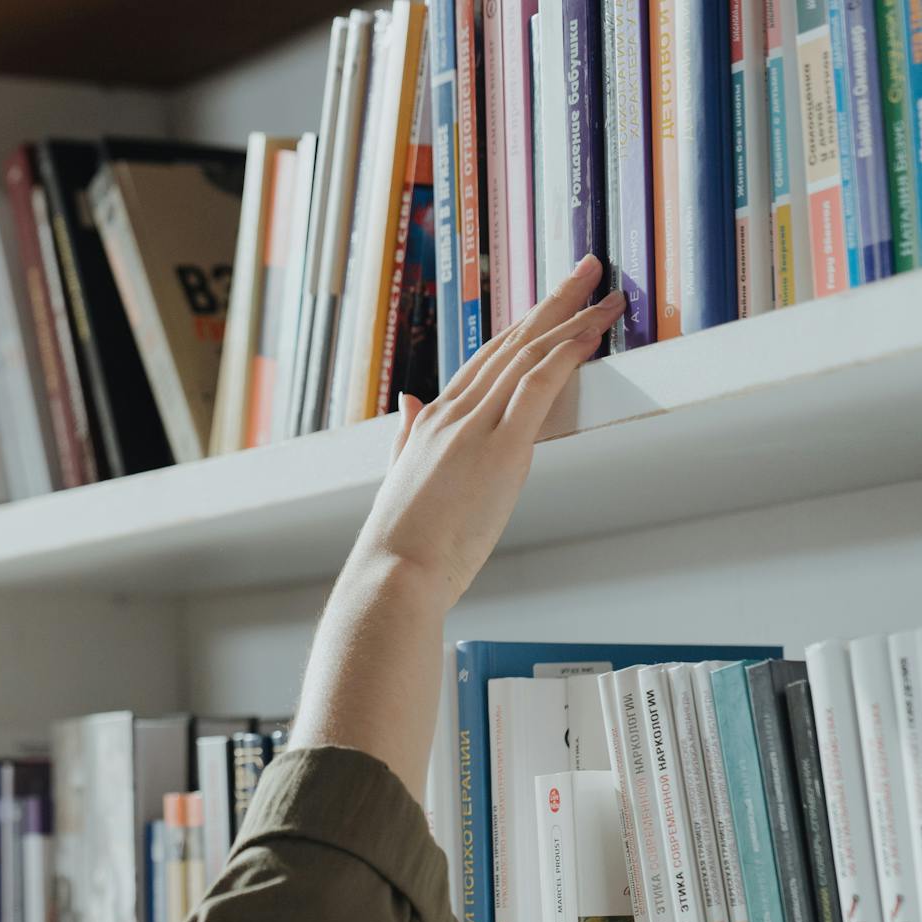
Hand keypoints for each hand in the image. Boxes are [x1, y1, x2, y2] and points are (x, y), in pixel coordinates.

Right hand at [349, 255, 624, 610]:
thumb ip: (407, 435)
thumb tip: (408, 402)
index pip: (485, 360)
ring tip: (605, 293)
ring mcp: (476, 426)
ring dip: (572, 318)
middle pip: (512, 343)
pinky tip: (592, 334)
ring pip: (530, 355)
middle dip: (553, 303)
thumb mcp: (400, 477)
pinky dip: (567, 354)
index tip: (548, 303)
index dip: (521, 327)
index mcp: (431, 421)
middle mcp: (452, 413)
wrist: (395, 572)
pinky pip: (539, 386)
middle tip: (586, 270)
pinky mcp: (500, 448)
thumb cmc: (400, 542)